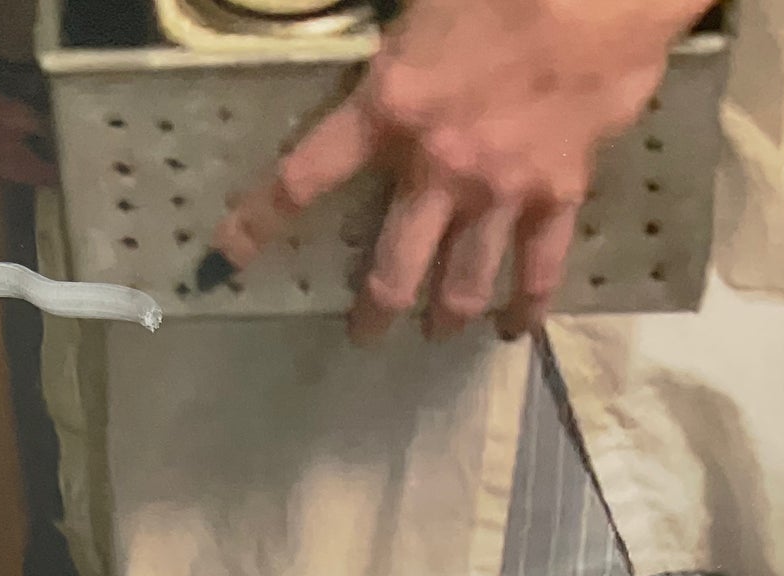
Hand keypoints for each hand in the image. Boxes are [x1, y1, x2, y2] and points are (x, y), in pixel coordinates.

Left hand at [207, 0, 711, 342]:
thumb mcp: (421, 3)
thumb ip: (391, 51)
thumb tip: (374, 64)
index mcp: (390, 108)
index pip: (305, 176)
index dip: (260, 222)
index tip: (228, 256)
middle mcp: (437, 168)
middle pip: (394, 268)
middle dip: (375, 312)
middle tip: (364, 335)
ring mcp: (499, 192)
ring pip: (463, 285)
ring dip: (446, 318)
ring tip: (437, 334)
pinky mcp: (555, 197)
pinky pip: (538, 270)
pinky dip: (526, 306)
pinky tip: (514, 328)